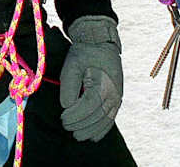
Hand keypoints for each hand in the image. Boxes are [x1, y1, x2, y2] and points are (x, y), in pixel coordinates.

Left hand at [59, 16, 122, 141]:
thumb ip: (68, 85)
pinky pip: (111, 118)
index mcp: (104, 83)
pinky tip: (93, 137)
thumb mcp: (72, 64)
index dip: (76, 114)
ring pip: (105, 120)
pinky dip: (102, 129)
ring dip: (90, 130)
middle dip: (80, 124)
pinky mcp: (117, 99)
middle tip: (65, 125)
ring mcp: (117, 97)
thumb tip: (66, 105)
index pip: (90, 105)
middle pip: (98, 116)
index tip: (63, 117)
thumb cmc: (84, 53)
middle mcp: (114, 93)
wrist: (101, 43)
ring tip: (76, 135)